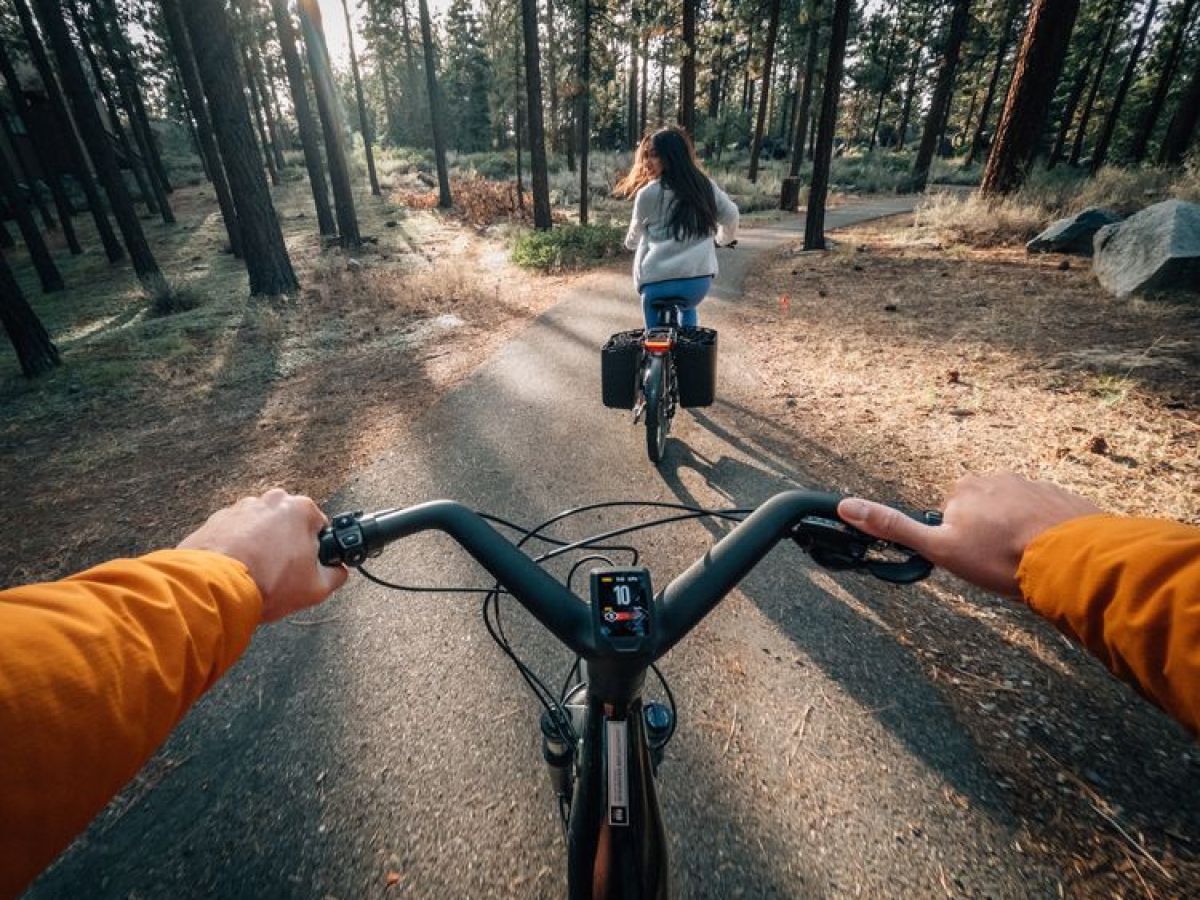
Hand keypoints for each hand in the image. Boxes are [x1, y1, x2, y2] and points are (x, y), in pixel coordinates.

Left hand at [178, 489, 347, 621]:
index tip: (307, 566)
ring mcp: (238, 509)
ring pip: (258, 529)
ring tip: (254, 574)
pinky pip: (232, 535)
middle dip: (285, 545)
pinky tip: (235, 571)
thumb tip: (338, 570)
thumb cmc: (267, 583)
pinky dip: (234, 549)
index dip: (316, 550)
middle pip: (286, 525)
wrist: (216, 588)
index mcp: (300, 509)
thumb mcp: (317, 588)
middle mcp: (269, 502)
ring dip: (259, 546)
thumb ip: (336, 575)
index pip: (318, 526)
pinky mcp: (214, 521)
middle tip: (281, 573)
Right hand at [837, 473, 1102, 596]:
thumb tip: (846, 507)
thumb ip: (894, 527)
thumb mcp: (939, 548)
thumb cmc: (999, 557)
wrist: (1068, 559)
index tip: (971, 558)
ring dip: (1018, 534)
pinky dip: (1045, 532)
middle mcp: (998, 478)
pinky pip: (1046, 515)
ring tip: (1026, 562)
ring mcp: (1033, 485)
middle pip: (984, 511)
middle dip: (989, 534)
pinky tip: (1048, 555)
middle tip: (999, 563)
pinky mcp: (1062, 498)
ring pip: (1015, 514)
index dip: (957, 540)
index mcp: (964, 488)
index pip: (951, 514)